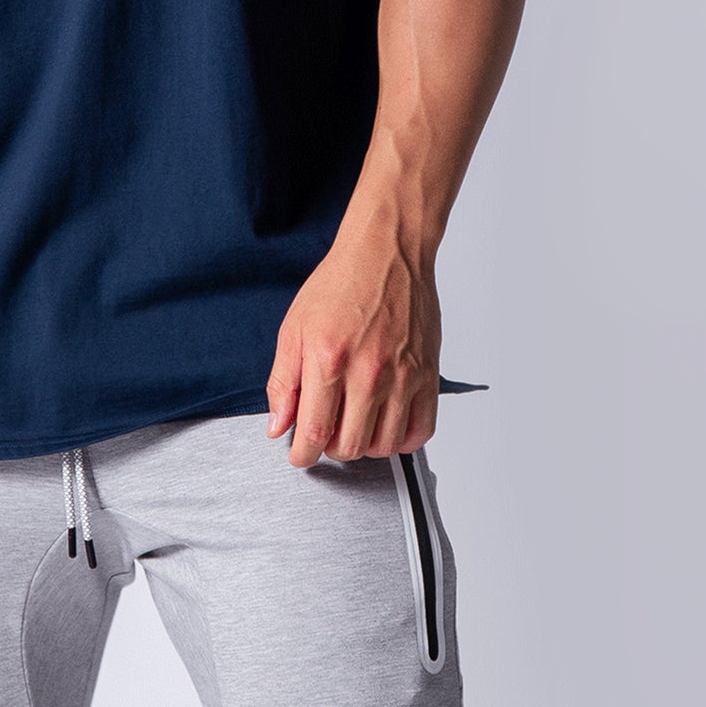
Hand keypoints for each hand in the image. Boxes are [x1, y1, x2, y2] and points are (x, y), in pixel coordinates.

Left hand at [265, 233, 441, 465]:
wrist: (386, 252)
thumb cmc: (340, 283)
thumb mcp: (294, 327)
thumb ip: (283, 381)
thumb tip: (277, 425)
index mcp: (328, 359)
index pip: (313, 434)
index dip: (302, 455)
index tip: (299, 454)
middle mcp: (368, 372)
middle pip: (349, 447)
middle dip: (330, 449)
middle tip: (325, 431)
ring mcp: (402, 376)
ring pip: (383, 446)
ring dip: (364, 445)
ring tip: (353, 424)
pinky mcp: (428, 375)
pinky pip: (420, 432)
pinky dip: (401, 439)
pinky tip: (385, 423)